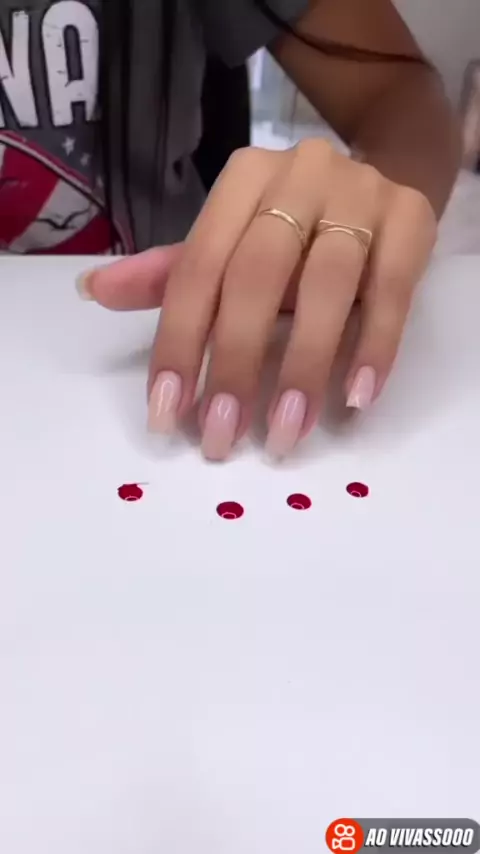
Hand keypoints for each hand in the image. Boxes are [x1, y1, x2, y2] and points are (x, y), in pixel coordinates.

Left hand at [86, 139, 436, 460]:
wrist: (386, 175)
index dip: (179, 343)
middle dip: (235, 362)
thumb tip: (94, 288)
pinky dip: (374, 346)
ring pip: (326, 283)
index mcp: (241, 182)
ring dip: (303, 366)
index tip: (169, 414)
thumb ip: (173, 272)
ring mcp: (361, 193)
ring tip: (286, 432)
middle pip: (257, 275)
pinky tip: (356, 398)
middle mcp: (298, 176)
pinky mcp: (413, 219)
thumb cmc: (296, 225)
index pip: (197, 268)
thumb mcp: (235, 243)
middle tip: (225, 434)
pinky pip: (392, 290)